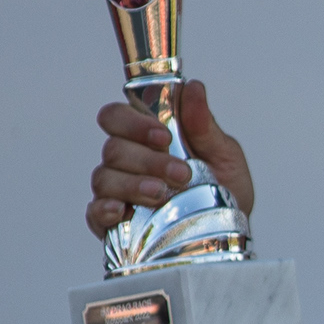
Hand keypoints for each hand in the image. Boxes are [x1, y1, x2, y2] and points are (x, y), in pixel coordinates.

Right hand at [87, 79, 254, 236]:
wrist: (228, 235)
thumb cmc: (223, 190)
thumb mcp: (224, 156)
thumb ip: (204, 125)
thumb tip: (194, 88)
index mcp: (146, 138)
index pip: (117, 117)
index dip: (132, 122)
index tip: (163, 136)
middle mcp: (126, 162)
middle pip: (113, 148)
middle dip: (147, 159)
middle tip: (181, 173)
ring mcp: (117, 192)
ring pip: (105, 178)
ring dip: (133, 184)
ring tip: (163, 195)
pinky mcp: (113, 224)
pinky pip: (95, 213)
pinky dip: (104, 210)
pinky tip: (121, 212)